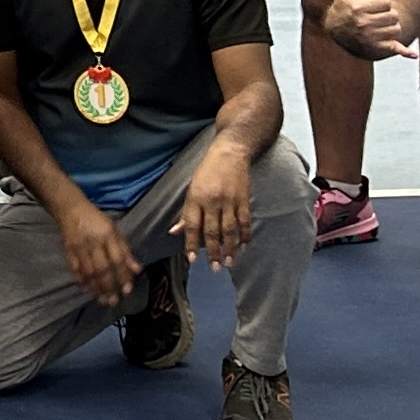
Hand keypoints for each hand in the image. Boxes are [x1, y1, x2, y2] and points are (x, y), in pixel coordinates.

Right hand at [56, 199, 139, 304]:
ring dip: (95, 289)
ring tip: (103, 301)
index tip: (127, 290)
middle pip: (102, 269)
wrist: (71, 209)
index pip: (117, 259)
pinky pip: (75, 270)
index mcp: (108, 235)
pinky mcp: (68, 251)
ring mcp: (79, 248)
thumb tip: (137, 270)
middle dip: (109, 287)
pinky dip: (82, 282)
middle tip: (114, 302)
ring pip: (88, 272)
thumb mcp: (115, 231)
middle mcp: (93, 242)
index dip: (123, 276)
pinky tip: (88, 291)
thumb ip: (125, 251)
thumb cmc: (97, 220)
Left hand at [175, 143, 253, 270]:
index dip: (191, 243)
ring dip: (229, 247)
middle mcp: (212, 200)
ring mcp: (229, 200)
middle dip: (213, 251)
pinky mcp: (243, 198)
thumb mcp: (191, 189)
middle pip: (212, 231)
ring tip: (229, 263)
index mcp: (195, 198)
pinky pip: (245, 220)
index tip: (191, 260)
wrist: (229, 151)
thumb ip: (186, 213)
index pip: (192, 225)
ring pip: (229, 229)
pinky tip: (244, 245)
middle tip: (214, 268)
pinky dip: (245, 234)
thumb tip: (175, 232)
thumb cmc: (207, 171)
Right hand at [332, 0, 418, 59]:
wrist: (336, 31)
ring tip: (379, 26)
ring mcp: (370, 37)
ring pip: (396, 29)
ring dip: (391, 27)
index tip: (372, 6)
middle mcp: (364, 24)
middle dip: (388, 15)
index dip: (382, 3)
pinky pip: (394, 48)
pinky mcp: (376, 48)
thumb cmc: (342, 8)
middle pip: (394, 16)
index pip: (387, 3)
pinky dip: (404, 52)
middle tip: (376, 16)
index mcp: (359, 9)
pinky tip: (413, 54)